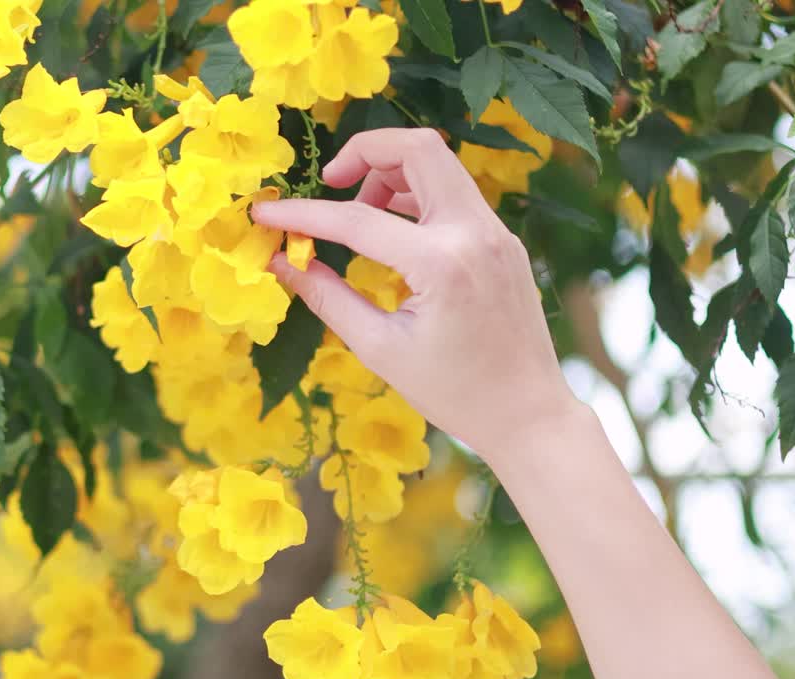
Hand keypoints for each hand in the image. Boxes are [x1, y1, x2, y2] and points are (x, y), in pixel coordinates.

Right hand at [252, 128, 578, 461]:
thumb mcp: (379, 348)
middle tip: (330, 183)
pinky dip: (416, 196)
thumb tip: (279, 262)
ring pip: (438, 164)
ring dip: (391, 174)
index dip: (301, 213)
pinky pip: (454, 193)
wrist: (529, 414)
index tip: (265, 213)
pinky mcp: (502, 239)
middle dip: (363, 152)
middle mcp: (474, 233)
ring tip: (361, 217)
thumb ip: (326, 297)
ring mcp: (496, 232)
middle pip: (417, 148)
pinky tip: (395, 233)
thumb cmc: (453, 392)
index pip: (356, 219)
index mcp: (441, 265)